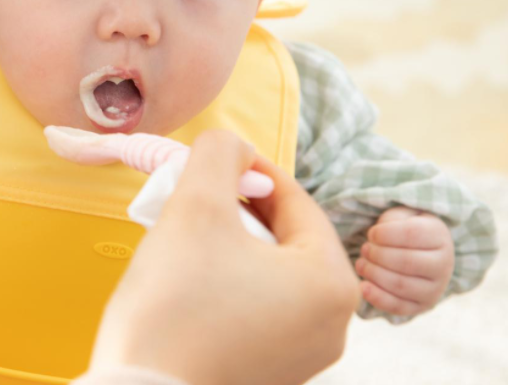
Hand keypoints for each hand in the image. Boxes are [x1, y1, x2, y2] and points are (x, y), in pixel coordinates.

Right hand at [91, 130, 360, 384]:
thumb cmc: (174, 306)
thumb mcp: (195, 207)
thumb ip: (219, 155)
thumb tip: (232, 145)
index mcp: (333, 282)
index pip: (296, 200)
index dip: (250, 169)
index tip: (210, 158)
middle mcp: (334, 325)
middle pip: (285, 238)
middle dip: (238, 210)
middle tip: (193, 196)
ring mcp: (304, 357)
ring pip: (270, 273)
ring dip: (231, 245)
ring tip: (186, 237)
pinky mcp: (270, 375)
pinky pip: (258, 310)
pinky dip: (228, 284)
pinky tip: (188, 282)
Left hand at [356, 207, 454, 316]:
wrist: (422, 253)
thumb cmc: (406, 230)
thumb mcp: (402, 216)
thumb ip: (391, 220)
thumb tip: (375, 238)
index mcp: (439, 236)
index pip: (411, 234)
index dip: (385, 234)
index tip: (371, 234)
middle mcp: (444, 265)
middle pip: (405, 262)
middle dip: (377, 255)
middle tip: (364, 249)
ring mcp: (435, 289)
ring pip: (400, 285)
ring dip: (374, 274)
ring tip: (361, 264)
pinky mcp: (422, 306)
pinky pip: (398, 306)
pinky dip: (377, 298)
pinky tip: (363, 287)